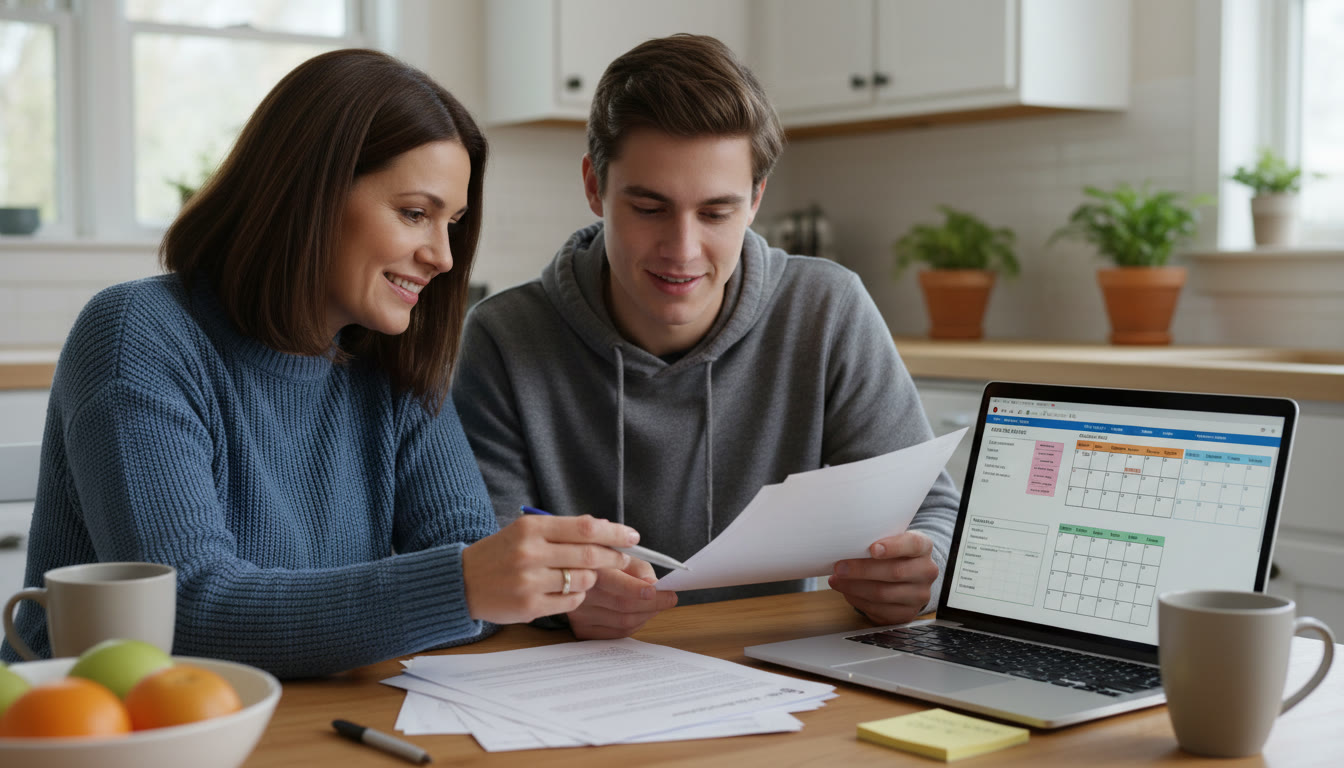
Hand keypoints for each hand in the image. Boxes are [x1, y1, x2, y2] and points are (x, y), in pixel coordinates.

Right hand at [461, 514, 637, 623]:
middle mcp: (531, 552)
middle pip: (590, 555)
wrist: (462, 581)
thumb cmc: (500, 553)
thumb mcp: (525, 531)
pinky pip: (571, 602)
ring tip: (584, 576)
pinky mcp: (529, 606)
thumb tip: (603, 529)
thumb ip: (561, 530)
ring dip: (592, 579)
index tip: (632, 536)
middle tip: (623, 559)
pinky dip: (577, 597)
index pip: (585, 527)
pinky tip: (567, 592)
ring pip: (583, 581)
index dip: (614, 532)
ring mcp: (530, 581)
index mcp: (532, 528)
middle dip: (613, 557)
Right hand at [567, 558, 677, 639]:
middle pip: (623, 607)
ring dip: (646, 616)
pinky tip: (640, 615)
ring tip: (656, 605)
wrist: (576, 573)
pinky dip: (634, 626)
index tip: (659, 590)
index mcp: (590, 568)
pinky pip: (616, 634)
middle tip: (669, 598)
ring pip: (623, 623)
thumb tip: (653, 585)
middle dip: (653, 604)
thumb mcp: (621, 555)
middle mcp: (580, 593)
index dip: (638, 589)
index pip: (615, 583)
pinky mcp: (581, 629)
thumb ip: (639, 568)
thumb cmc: (606, 562)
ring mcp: (579, 614)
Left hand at [828, 530, 938, 625]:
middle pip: (894, 572)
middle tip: (839, 567)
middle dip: (862, 570)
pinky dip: (858, 600)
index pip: (913, 544)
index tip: (872, 548)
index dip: (893, 547)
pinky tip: (847, 592)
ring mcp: (920, 595)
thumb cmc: (892, 554)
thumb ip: (876, 540)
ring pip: (883, 593)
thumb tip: (845, 544)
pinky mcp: (907, 614)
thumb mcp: (890, 540)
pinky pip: (879, 610)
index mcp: (924, 547)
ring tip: (836, 580)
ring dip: (854, 587)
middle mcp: (927, 571)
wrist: (907, 578)